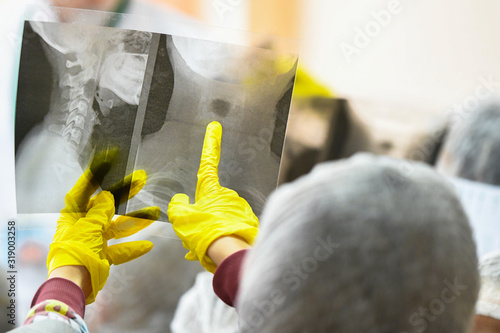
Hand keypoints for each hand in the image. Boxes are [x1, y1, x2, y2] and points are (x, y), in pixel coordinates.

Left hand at [47, 150, 159, 303]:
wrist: (74, 284)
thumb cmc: (76, 252)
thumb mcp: (89, 226)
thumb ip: (101, 210)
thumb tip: (108, 195)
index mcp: (73, 217)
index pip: (83, 191)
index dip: (94, 176)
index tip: (106, 161)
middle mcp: (83, 226)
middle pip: (106, 206)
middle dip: (123, 193)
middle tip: (140, 180)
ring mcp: (94, 242)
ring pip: (118, 227)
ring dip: (135, 221)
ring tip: (155, 213)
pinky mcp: (103, 256)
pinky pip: (121, 250)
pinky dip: (133, 248)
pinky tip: (148, 245)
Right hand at [167, 121, 258, 272]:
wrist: (231, 253)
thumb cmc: (205, 233)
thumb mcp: (181, 219)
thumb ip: (178, 206)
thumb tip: (181, 201)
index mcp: (211, 190)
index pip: (208, 162)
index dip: (210, 143)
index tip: (215, 127)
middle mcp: (229, 195)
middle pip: (211, 202)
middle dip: (204, 216)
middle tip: (198, 233)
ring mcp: (241, 208)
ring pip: (221, 218)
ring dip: (213, 229)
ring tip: (208, 245)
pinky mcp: (250, 222)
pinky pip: (232, 228)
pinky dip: (225, 237)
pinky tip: (219, 250)